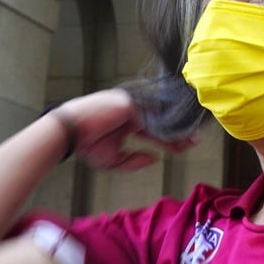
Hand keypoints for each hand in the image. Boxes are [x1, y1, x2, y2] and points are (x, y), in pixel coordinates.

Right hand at [52, 89, 196, 169]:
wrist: (68, 133)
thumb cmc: (87, 146)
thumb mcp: (115, 160)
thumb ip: (135, 161)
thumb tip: (155, 159)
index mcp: (127, 120)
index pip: (154, 130)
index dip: (169, 140)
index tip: (184, 148)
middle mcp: (132, 110)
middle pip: (161, 121)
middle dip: (179, 133)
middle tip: (195, 142)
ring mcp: (131, 104)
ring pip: (159, 117)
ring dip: (176, 129)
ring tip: (192, 141)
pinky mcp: (129, 102)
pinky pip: (151, 116)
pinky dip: (165, 126)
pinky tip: (178, 135)